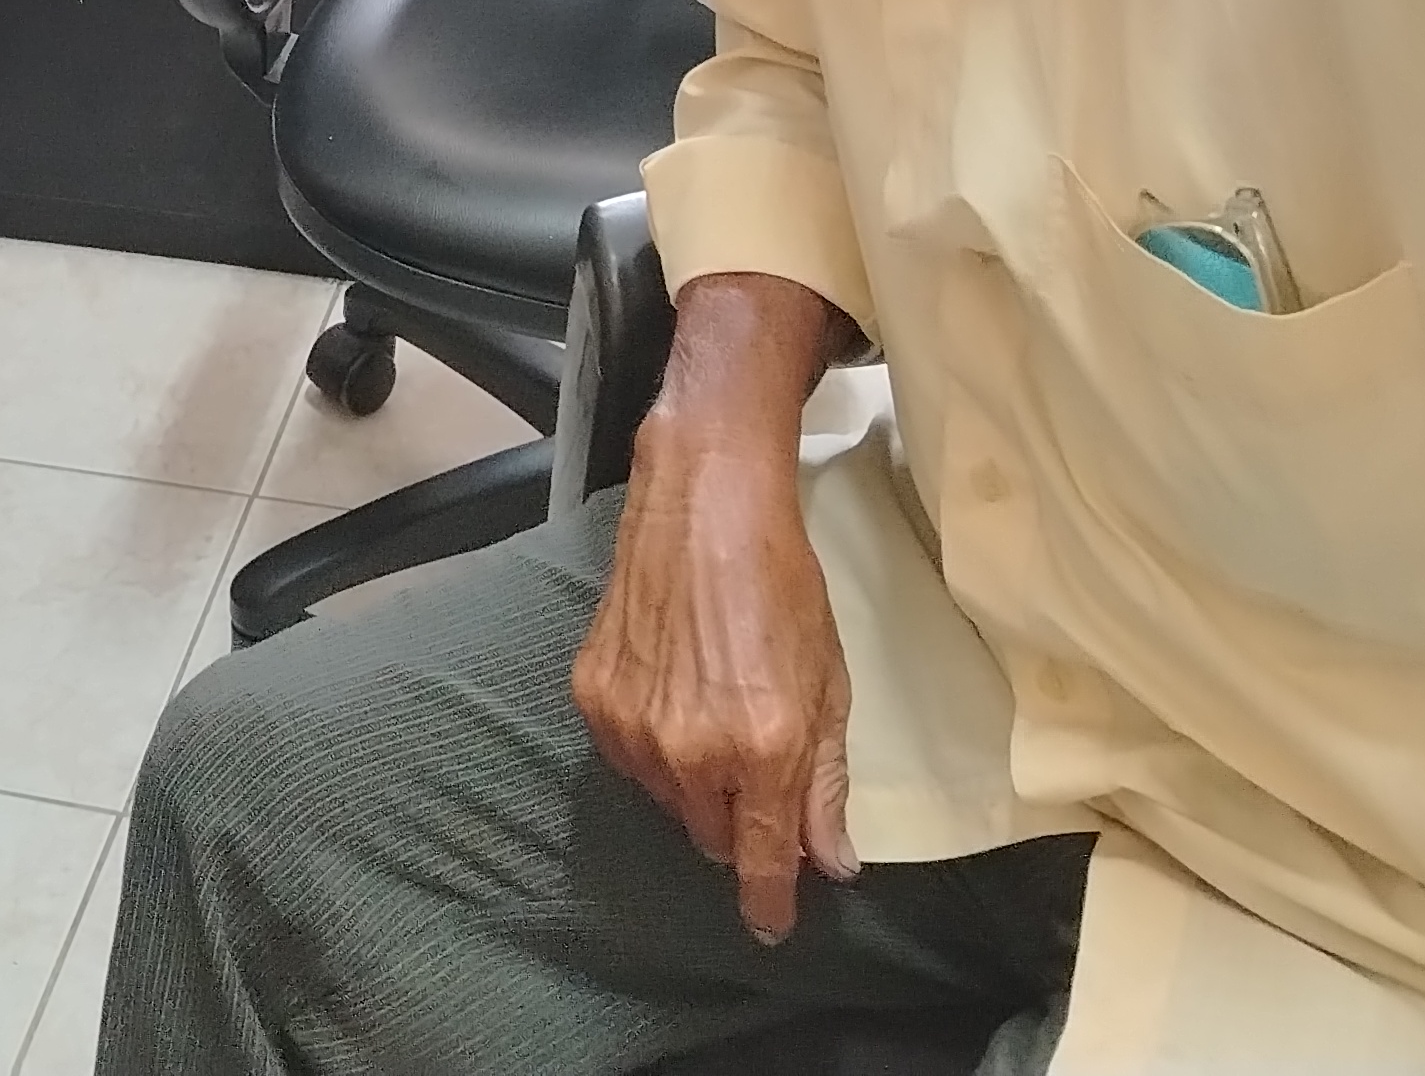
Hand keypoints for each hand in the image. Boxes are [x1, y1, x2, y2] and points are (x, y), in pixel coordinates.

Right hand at [573, 296, 856, 940]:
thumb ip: (826, 781)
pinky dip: (650, 745)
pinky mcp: (593, 695)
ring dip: (692, 783)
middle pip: (709, 838)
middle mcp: (692, 750)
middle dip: (736, 822)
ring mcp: (634, 725)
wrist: (704, 501)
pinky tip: (673, 691)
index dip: (769, 904)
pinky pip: (625, 759)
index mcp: (763, 750)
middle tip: (755, 766)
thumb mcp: (828, 682)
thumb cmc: (780, 582)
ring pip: (665, 801)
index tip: (772, 924)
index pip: (760, 864)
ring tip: (712, 711)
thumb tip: (830, 862)